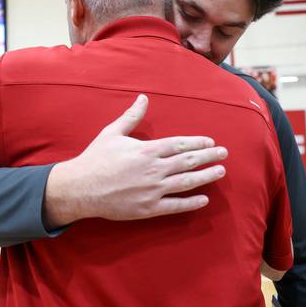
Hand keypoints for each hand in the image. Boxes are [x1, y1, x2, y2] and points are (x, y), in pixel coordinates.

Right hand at [44, 94, 226, 226]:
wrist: (80, 188)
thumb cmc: (95, 158)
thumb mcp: (112, 133)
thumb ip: (132, 117)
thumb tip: (144, 98)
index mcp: (147, 150)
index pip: (180, 144)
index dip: (198, 143)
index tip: (211, 142)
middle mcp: (154, 170)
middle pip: (188, 162)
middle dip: (208, 157)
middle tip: (224, 153)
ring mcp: (152, 190)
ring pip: (186, 182)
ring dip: (206, 176)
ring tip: (220, 171)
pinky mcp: (148, 208)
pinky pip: (175, 206)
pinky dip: (191, 203)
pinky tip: (204, 199)